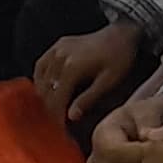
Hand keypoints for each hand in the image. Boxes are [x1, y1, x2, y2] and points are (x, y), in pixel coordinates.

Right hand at [37, 22, 151, 135]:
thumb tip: (71, 117)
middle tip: (56, 123)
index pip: (56, 100)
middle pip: (46, 91)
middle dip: (50, 109)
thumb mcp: (108, 82)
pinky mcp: (58, 45)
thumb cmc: (119, 58)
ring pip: (41, 79)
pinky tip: (46, 89)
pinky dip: (40, 79)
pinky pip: (41, 65)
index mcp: (71, 68)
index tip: (59, 130)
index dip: (56, 117)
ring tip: (52, 109)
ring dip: (44, 95)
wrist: (122, 32)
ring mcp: (56, 49)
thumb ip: (88, 99)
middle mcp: (59, 58)